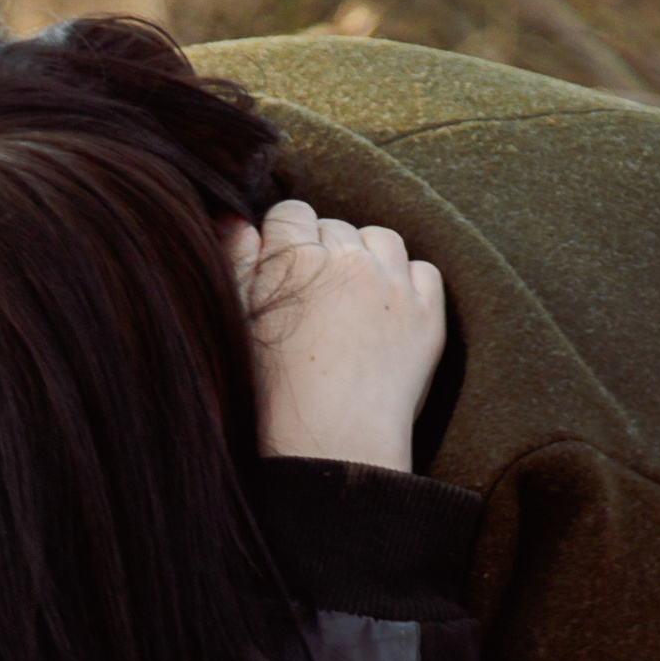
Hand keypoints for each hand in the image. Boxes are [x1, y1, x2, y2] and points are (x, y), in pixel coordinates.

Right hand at [224, 197, 446, 471]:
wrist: (329, 447)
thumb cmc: (270, 393)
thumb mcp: (237, 321)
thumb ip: (236, 260)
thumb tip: (232, 215)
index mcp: (295, 257)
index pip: (291, 213)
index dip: (284, 241)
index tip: (282, 274)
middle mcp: (347, 259)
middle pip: (336, 227)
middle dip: (325, 253)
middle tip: (314, 304)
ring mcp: (392, 284)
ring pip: (382, 240)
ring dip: (368, 259)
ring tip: (351, 304)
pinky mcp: (426, 314)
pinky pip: (423, 272)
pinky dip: (408, 284)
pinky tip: (387, 315)